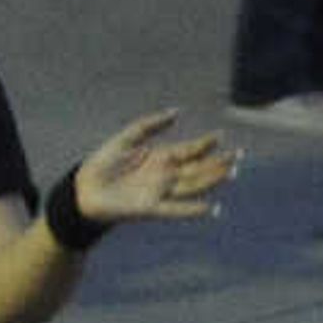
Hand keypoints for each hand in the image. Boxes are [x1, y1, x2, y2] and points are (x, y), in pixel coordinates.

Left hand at [65, 111, 235, 226]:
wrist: (84, 189)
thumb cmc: (104, 163)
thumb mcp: (127, 137)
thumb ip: (150, 124)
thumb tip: (177, 112)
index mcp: (161, 158)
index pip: (190, 150)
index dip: (206, 144)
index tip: (221, 135)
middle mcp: (165, 176)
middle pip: (197, 168)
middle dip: (218, 162)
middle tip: (239, 155)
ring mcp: (159, 192)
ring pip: (192, 186)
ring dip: (212, 180)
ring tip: (230, 172)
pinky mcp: (150, 208)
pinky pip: (176, 209)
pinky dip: (193, 210)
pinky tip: (211, 207)